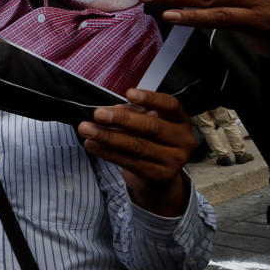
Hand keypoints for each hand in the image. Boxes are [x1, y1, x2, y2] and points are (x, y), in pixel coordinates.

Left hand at [77, 88, 194, 216]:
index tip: (129, 93)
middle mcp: (183, 140)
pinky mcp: (160, 176)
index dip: (150, 98)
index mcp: (181, 120)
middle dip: (121, 119)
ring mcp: (174, 160)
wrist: (158, 175)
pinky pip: (129, 162)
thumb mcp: (146, 122)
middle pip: (151, 127)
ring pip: (137, 146)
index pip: (170, 105)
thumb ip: (132, 113)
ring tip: (86, 129)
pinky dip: (107, 152)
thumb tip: (112, 111)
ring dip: (107, 137)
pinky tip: (92, 144)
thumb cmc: (150, 139)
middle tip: (98, 113)